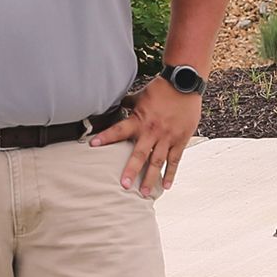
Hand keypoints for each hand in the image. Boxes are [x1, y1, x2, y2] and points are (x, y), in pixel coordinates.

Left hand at [91, 80, 200, 197]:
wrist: (184, 83)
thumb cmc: (161, 89)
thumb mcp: (140, 95)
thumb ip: (127, 104)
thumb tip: (114, 105)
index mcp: (139, 120)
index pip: (119, 130)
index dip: (105, 137)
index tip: (92, 144)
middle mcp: (152, 131)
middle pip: (140, 154)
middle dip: (131, 171)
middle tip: (124, 186)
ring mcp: (167, 137)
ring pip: (157, 161)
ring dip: (150, 178)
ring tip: (143, 193)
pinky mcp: (180, 139)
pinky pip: (175, 160)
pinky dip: (171, 173)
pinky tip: (166, 186)